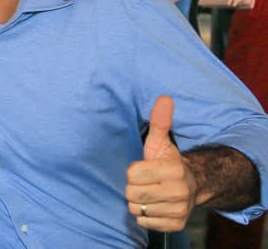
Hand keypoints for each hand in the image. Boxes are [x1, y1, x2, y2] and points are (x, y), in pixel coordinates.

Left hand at [125, 96, 196, 231]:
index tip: (143, 169)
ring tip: (150, 194)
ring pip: (137, 209)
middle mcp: (179, 191)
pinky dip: (145, 216)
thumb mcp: (160, 142)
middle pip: (132, 194)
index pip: (132, 174)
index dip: (133, 171)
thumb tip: (164, 98)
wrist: (190, 185)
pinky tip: (155, 206)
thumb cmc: (166, 162)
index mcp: (173, 169)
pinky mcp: (175, 225)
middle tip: (145, 182)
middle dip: (133, 187)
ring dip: (139, 203)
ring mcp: (179, 210)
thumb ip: (159, 121)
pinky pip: (145, 222)